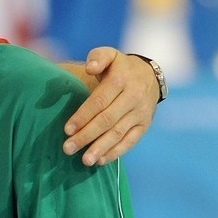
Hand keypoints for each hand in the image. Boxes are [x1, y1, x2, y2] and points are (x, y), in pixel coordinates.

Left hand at [63, 49, 158, 165]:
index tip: (66, 129)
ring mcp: (140, 113)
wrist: (150, 76)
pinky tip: (100, 161)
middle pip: (107, 120)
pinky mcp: (144, 125)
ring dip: (100, 148)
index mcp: (121, 79)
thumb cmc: (120, 68)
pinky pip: (130, 141)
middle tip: (67, 148)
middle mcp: (133, 97)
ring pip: (118, 133)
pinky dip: (115, 153)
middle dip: (86, 136)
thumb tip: (90, 68)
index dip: (83, 116)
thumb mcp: (110, 56)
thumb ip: (98, 58)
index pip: (99, 101)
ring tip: (84, 160)